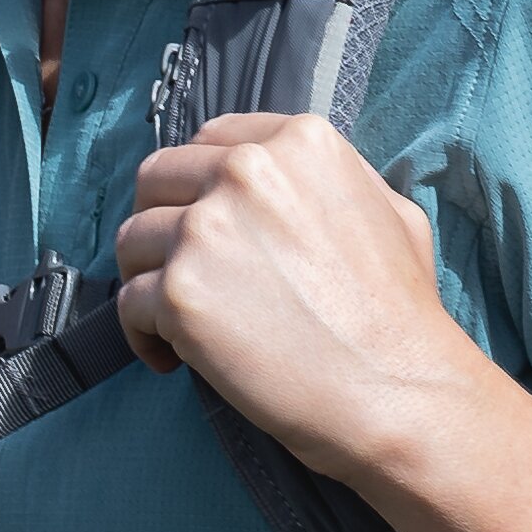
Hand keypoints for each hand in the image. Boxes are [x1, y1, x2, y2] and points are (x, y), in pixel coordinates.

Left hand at [107, 113, 468, 482]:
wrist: (398, 392)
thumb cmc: (401, 315)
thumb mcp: (390, 211)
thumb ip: (327, 182)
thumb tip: (285, 181)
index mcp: (299, 143)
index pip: (211, 138)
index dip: (197, 182)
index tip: (198, 216)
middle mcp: (247, 171)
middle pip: (157, 178)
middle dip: (160, 222)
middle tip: (176, 269)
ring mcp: (207, 229)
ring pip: (134, 241)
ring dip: (148, 279)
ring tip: (175, 322)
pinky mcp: (181, 293)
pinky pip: (129, 304)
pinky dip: (143, 335)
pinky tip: (173, 358)